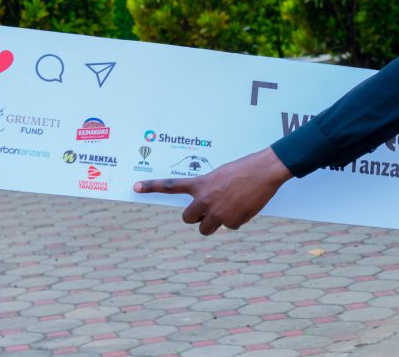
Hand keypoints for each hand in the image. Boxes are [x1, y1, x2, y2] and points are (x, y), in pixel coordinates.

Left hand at [134, 147, 292, 234]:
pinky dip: (237, 220)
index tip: (135, 186)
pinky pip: (230, 226)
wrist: (264, 171)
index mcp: (200, 185)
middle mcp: (204, 200)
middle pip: (188, 219)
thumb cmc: (244, 169)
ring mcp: (216, 213)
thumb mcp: (221, 175)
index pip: (170, 186)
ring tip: (231, 207)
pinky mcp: (231, 222)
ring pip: (207, 228)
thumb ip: (209, 189)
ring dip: (215, 223)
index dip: (151, 186)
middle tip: (208, 211)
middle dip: (197, 218)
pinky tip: (246, 206)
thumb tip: (207, 205)